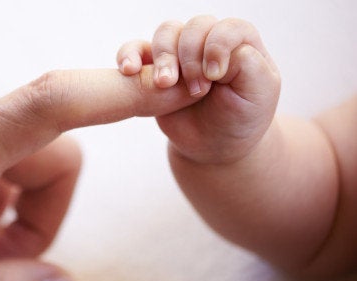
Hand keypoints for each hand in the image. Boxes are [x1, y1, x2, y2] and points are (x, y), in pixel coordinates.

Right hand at [117, 15, 280, 163]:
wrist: (214, 146)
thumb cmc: (240, 117)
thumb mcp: (257, 92)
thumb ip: (246, 63)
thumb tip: (213, 50)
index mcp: (239, 43)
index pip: (226, 28)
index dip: (217, 47)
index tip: (215, 77)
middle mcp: (209, 42)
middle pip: (194, 27)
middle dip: (190, 58)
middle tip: (195, 91)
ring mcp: (180, 54)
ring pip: (166, 33)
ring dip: (164, 57)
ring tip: (164, 85)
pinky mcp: (154, 68)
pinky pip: (135, 49)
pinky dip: (129, 55)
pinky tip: (129, 70)